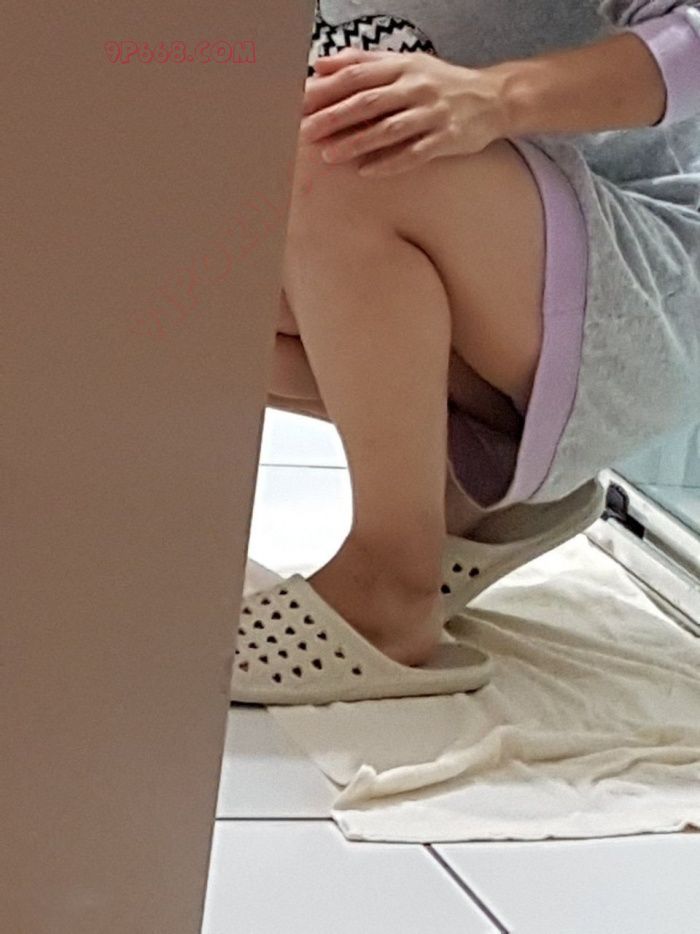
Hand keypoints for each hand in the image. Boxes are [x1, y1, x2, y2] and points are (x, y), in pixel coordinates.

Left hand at [300, 48, 509, 176]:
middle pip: (368, 101)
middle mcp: (416, 86)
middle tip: (305, 132)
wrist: (492, 99)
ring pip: (389, 129)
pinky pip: (415, 153)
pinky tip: (367, 171)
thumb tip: (320, 64)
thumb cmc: (440, 84)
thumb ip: (363, 63)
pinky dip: (390, 162)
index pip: (357, 75)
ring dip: (357, 142)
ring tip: (329, 155)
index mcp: (402, 66)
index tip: (299, 103)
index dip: (327, 89)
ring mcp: (433, 113)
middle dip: (335, 117)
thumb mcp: (405, 64)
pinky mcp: (447, 138)